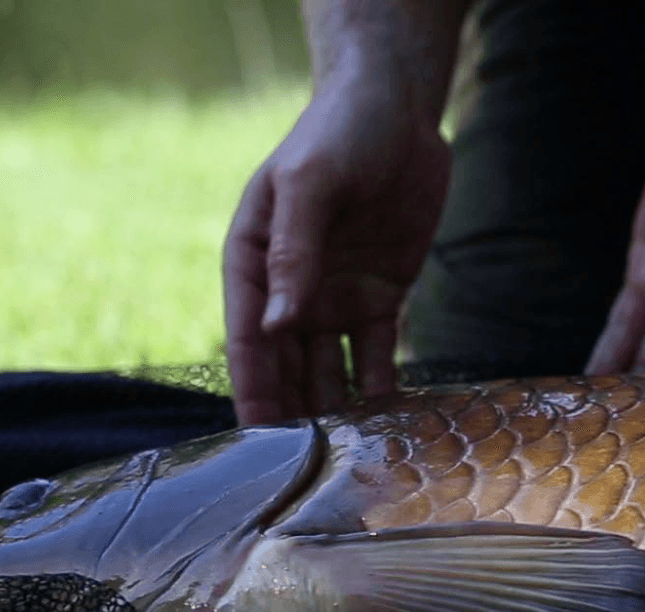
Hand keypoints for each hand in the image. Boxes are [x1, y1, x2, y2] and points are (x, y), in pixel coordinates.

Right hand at [223, 70, 450, 424]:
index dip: (252, 390)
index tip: (256, 441)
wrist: (397, 110)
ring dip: (334, 411)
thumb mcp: (308, 184)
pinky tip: (386, 422)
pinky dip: (378, 388)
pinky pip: (376, 355)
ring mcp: (334, 298)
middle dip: (292, 415)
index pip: (247, 339)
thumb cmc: (338, 134)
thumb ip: (292, 254)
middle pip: (286, 367)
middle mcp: (289, 291)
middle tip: (305, 468)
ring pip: (328, 371)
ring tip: (346, 457)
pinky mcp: (379, 298)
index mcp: (253, 262)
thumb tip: (275, 326)